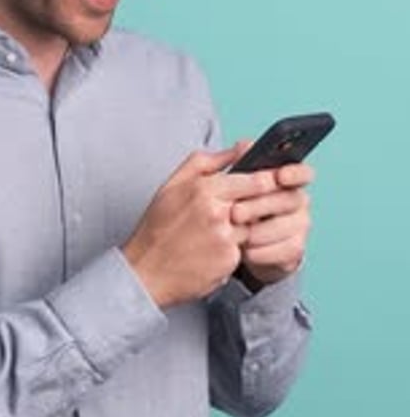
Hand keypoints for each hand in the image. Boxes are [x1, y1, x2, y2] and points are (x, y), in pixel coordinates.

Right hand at [122, 145, 280, 308]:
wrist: (146, 270)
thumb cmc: (160, 225)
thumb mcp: (176, 182)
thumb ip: (211, 160)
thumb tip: (243, 146)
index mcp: (204, 189)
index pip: (255, 180)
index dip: (267, 181)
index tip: (271, 181)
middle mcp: (217, 213)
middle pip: (258, 203)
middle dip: (260, 204)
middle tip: (249, 206)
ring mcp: (225, 239)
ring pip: (252, 226)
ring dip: (243, 227)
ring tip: (217, 231)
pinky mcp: (229, 261)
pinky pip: (243, 248)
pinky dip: (233, 248)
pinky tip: (213, 249)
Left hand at [231, 161, 313, 285]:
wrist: (238, 244)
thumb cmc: (238, 205)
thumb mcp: (234, 183)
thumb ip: (240, 162)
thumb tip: (243, 145)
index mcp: (287, 179)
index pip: (302, 172)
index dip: (294, 173)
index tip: (279, 176)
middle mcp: (299, 200)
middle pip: (289, 199)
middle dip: (261, 206)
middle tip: (236, 212)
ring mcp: (300, 225)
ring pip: (285, 227)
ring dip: (258, 231)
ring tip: (237, 233)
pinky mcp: (295, 249)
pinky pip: (282, 251)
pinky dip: (261, 251)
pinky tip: (245, 249)